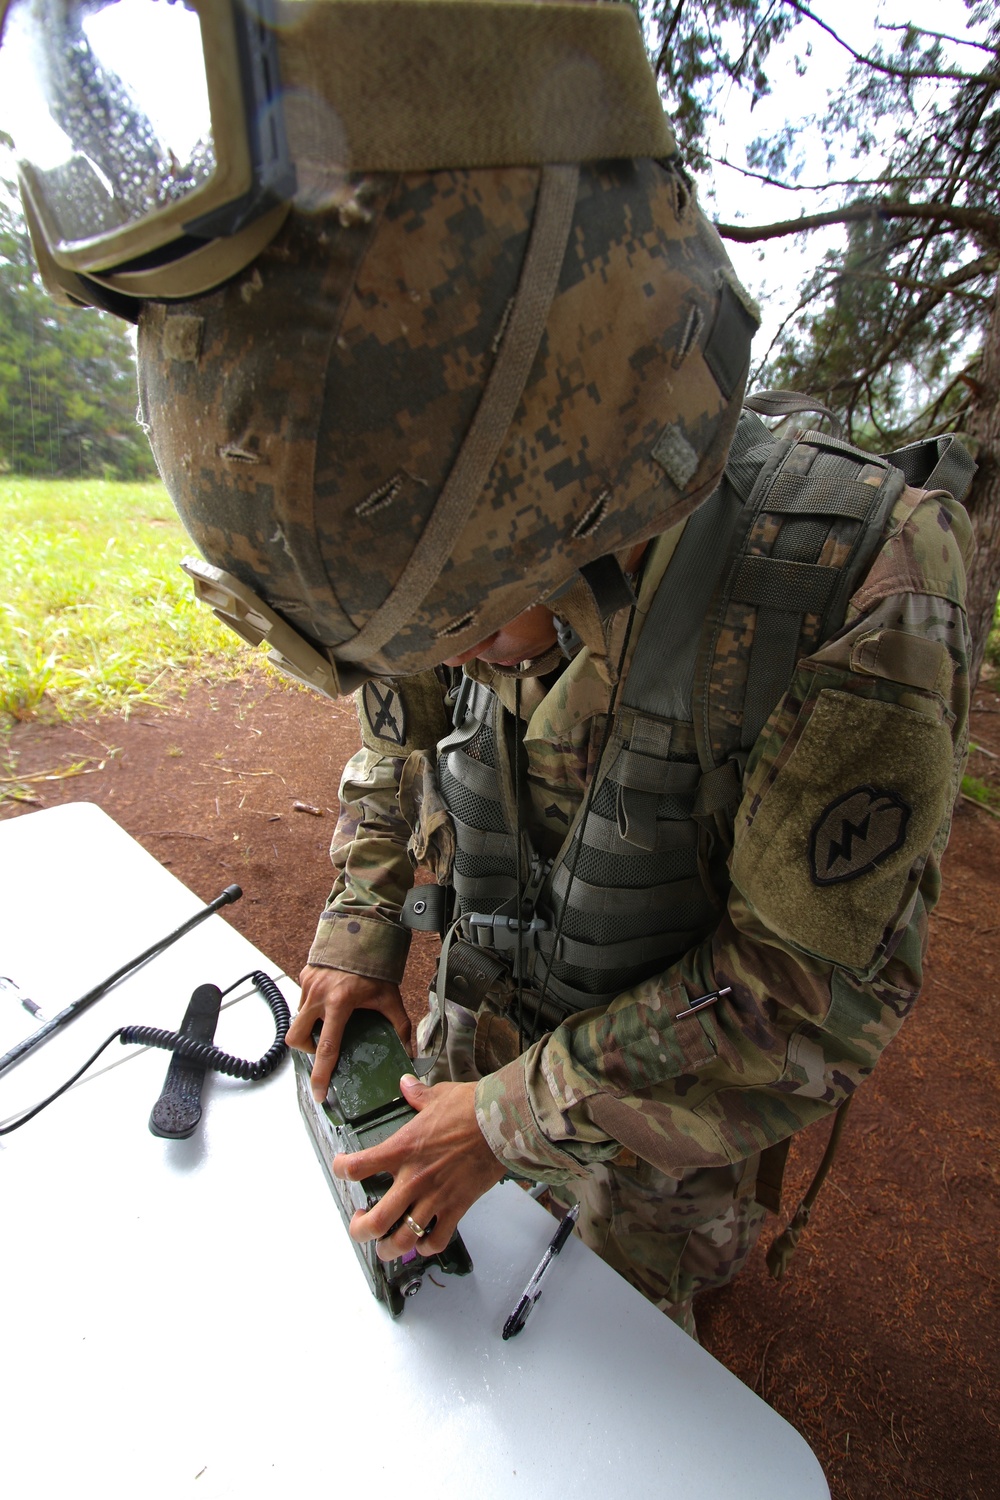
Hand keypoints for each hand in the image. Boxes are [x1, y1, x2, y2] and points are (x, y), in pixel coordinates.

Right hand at [287, 965, 410, 1100]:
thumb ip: (400, 1026)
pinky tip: (330, 1001)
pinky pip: (302, 1001)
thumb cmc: (376, 965)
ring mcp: (308, 985)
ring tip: (331, 1021)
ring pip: (298, 1019)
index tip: (319, 1092)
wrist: (362, 931)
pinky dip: (313, 1007)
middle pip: (297, 1038)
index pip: (327, 1048)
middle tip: (323, 1048)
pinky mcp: (304, 976)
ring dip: (311, 1026)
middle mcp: (319, 995)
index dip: (321, 1074)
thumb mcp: (390, 997)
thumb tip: (409, 1051)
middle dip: (307, 1049)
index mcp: (340, 1003)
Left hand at [333, 1075, 505, 1260]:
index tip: (341, 1169)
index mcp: (402, 1149)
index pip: (357, 1167)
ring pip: (404, 1239)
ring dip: (390, 1248)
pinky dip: (427, 1246)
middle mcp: (413, 1179)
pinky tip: (423, 1241)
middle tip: (360, 1225)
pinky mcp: (457, 1208)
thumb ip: (417, 1095)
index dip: (341, 1170)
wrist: (502, 1123)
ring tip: (386, 1245)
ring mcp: (435, 1198)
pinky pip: (437, 1240)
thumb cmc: (471, 1109)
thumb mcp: (438, 1095)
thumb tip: (407, 1084)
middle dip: (360, 1230)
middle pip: (375, 1221)